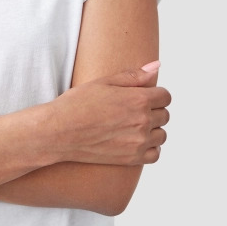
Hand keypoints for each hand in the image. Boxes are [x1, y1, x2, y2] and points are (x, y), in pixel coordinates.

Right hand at [46, 63, 170, 165]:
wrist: (61, 131)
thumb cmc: (78, 103)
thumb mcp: (105, 82)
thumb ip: (134, 76)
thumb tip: (157, 66)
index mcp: (138, 100)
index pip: (165, 96)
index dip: (157, 93)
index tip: (145, 94)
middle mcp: (142, 122)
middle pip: (164, 115)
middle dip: (154, 110)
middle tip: (134, 108)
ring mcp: (138, 142)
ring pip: (162, 135)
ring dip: (153, 129)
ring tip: (134, 124)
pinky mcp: (132, 159)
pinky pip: (155, 154)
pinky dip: (150, 147)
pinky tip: (136, 140)